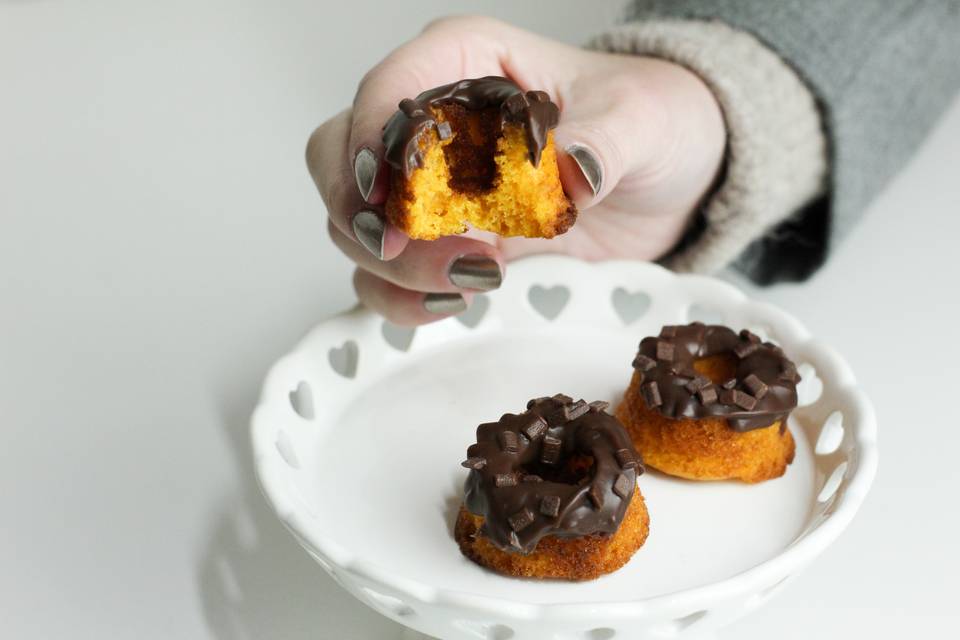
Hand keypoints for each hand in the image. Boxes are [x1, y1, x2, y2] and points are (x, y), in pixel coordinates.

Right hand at [307, 16, 724, 325]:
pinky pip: (384, 278)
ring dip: (394, 265)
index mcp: (462, 61)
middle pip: (341, 158)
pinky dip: (401, 299)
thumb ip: (600, 143)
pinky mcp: (442, 243)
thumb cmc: (647, 122)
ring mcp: (428, 188)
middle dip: (366, 212)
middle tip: (410, 247)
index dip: (372, 143)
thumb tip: (568, 175)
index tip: (392, 196)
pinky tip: (454, 304)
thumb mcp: (638, 120)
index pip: (387, 90)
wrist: (665, 178)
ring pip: (353, 223)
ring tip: (475, 277)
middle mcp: (430, 121)